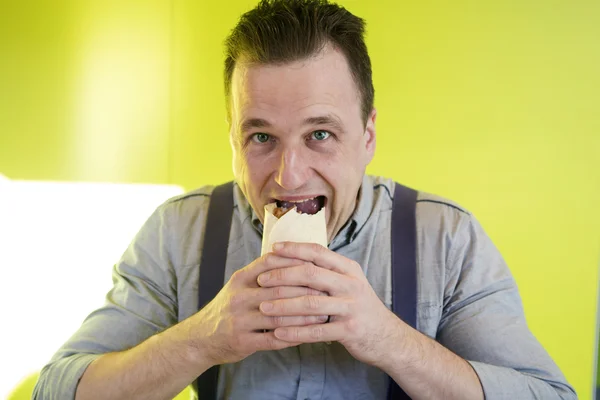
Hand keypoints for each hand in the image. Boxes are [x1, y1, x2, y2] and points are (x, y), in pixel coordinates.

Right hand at [187, 253, 328, 366]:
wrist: (200, 339)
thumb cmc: (228, 308)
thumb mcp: (239, 285)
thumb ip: (263, 273)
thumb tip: (296, 258)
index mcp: (240, 279)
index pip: (271, 263)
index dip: (296, 263)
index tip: (317, 266)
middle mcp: (238, 297)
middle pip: (278, 289)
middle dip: (306, 291)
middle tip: (327, 292)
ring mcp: (239, 320)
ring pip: (278, 315)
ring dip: (304, 316)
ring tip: (323, 315)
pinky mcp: (242, 342)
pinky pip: (273, 339)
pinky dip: (293, 336)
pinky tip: (308, 335)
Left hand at [256, 242, 403, 367]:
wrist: (387, 337)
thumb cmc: (359, 307)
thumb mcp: (349, 282)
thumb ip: (327, 271)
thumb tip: (294, 257)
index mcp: (348, 269)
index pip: (318, 252)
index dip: (294, 249)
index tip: (273, 249)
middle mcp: (351, 284)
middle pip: (311, 274)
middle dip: (282, 275)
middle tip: (261, 280)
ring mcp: (351, 307)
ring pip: (310, 303)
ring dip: (283, 305)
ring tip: (263, 307)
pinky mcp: (349, 330)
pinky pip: (316, 331)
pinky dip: (295, 332)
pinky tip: (278, 334)